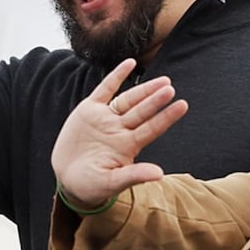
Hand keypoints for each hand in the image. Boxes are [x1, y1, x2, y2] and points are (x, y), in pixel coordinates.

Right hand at [51, 59, 188, 210]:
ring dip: (144, 90)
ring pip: (128, 99)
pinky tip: (129, 63)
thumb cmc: (92, 186)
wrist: (67, 179)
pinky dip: (116, 76)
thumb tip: (160, 175)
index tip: (182, 105)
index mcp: (128, 146)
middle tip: (170, 88)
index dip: (166, 117)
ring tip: (162, 81)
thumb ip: (134, 176)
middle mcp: (120, 129)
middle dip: (155, 100)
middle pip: (142, 111)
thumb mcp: (111, 183)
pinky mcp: (89, 110)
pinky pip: (105, 89)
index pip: (152, 129)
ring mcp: (106, 118)